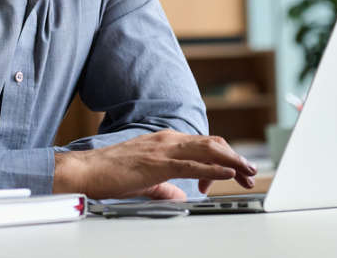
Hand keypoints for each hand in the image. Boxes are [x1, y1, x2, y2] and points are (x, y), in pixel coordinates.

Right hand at [52, 130, 256, 199]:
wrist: (87, 170)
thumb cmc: (110, 174)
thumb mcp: (145, 181)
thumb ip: (165, 187)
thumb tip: (181, 196)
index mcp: (165, 142)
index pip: (203, 145)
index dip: (223, 158)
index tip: (234, 173)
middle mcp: (167, 140)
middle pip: (211, 144)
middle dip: (234, 158)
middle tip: (250, 172)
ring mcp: (163, 149)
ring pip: (207, 150)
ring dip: (231, 161)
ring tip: (247, 171)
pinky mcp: (158, 163)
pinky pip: (192, 164)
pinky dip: (213, 168)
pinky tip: (227, 174)